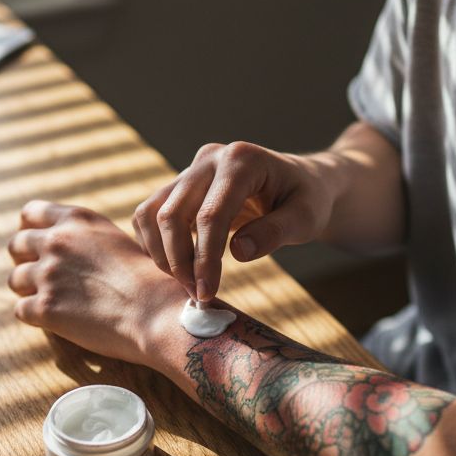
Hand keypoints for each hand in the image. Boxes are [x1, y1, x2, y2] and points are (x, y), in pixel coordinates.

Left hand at [8, 201, 185, 366]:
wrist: (156, 312)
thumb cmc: (148, 280)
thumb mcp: (116, 240)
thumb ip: (85, 238)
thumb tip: (67, 247)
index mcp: (76, 220)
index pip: (31, 212)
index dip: (29, 228)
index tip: (35, 244)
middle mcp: (57, 241)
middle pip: (16, 244)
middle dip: (23, 260)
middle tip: (38, 276)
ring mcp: (48, 274)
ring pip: (15, 279)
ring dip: (28, 290)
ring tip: (52, 300)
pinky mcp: (45, 307)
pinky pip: (21, 310)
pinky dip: (35, 316)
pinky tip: (54, 320)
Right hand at [132, 141, 336, 301]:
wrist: (300, 183)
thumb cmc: (307, 200)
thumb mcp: (306, 218)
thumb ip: (275, 232)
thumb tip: (237, 253)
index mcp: (242, 160)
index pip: (211, 214)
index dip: (205, 258)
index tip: (206, 292)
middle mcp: (209, 159)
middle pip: (172, 213)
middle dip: (179, 261)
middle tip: (198, 296)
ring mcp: (191, 169)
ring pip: (151, 213)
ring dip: (161, 255)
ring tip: (188, 284)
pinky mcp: (180, 185)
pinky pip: (148, 214)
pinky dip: (154, 245)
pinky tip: (178, 268)